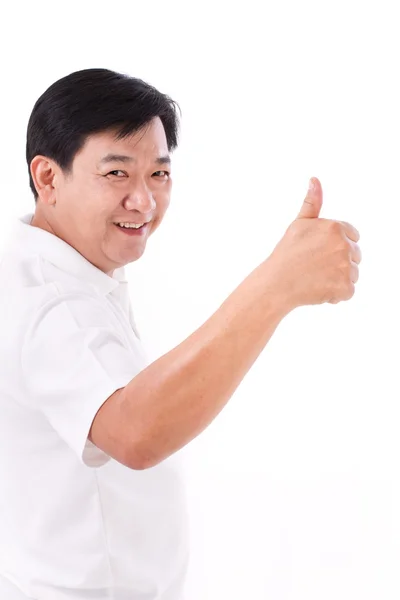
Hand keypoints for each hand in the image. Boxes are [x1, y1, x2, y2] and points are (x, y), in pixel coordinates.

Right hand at [267, 177, 360, 307]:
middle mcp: (344, 245)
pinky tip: (318, 289)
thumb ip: (312, 202)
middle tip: (315, 266)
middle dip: (339, 262)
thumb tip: (314, 179)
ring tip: (315, 278)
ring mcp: (345, 267)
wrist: (276, 283)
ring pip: (352, 274)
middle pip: (355, 256)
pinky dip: (335, 294)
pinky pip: (348, 292)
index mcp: (335, 227)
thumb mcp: (299, 224)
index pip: (352, 236)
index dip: (336, 245)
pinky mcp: (344, 287)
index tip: (319, 252)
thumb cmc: (286, 253)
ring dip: (337, 278)